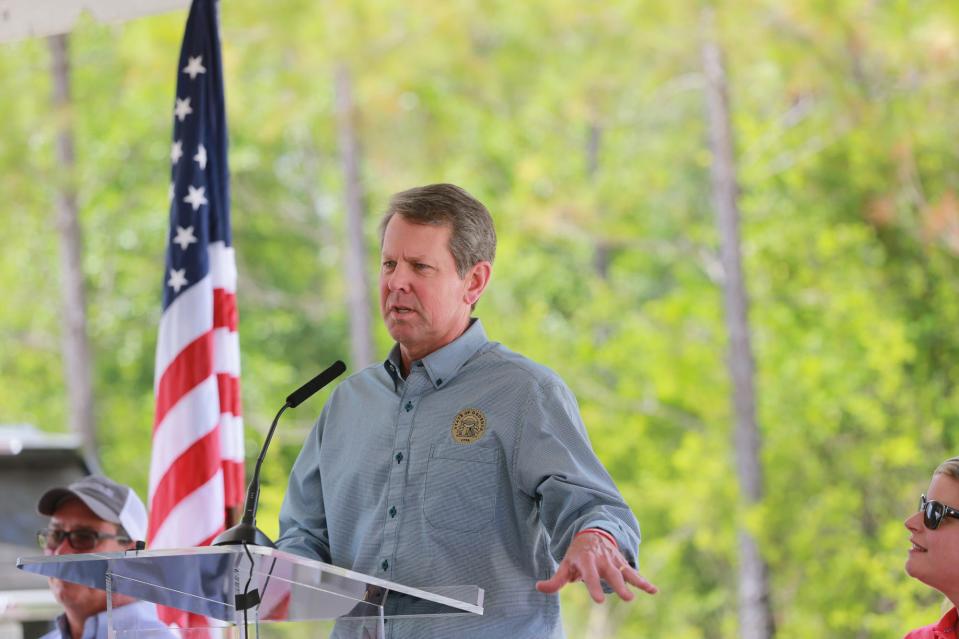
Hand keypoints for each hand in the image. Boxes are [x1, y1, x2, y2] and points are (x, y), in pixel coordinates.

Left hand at [535, 531, 657, 602]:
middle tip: (627, 598)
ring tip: (647, 590)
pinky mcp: (623, 563)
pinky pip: (634, 572)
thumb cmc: (577, 554)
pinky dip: (644, 581)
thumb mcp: (565, 563)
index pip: (590, 575)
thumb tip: (539, 587)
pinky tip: (654, 590)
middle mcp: (602, 560)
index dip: (594, 587)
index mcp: (587, 560)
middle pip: (612, 573)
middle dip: (619, 585)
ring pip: (626, 572)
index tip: (600, 601)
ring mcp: (614, 561)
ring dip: (636, 581)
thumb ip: (555, 579)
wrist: (592, 533)